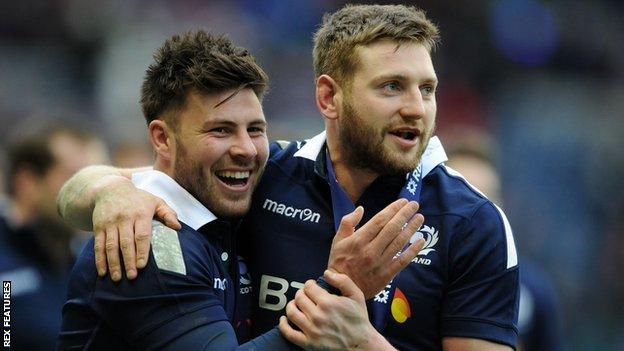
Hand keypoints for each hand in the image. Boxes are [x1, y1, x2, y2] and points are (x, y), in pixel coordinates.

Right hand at [92, 178, 179, 280]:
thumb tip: (178, 227)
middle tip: (132, 276)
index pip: (141, 235)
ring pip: (111, 245)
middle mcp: (124, 218)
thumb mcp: (155, 201)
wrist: (110, 189)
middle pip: (126, 242)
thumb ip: (168, 213)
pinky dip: (100, 259)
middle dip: (128, 261)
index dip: (142, 251)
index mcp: (140, 213)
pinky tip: (103, 272)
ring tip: (118, 278)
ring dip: (113, 263)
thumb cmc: (138, 198)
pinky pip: (98, 245)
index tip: (142, 265)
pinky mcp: (98, 226)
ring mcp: (110, 223)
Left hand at [279, 270, 395, 350]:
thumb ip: (343, 280)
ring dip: (292, 305)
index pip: (308, 287)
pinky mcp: (308, 344)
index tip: (312, 286)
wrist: (361, 346)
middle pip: (299, 297)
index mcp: (328, 303)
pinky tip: (284, 319)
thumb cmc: (359, 320)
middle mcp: (317, 316)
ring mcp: (312, 331)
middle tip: (306, 295)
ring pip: (291, 312)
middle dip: (301, 293)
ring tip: (297, 304)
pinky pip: (289, 333)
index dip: (309, 284)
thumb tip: (326, 273)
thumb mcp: (357, 296)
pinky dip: (283, 324)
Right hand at [327, 198, 424, 298]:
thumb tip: (360, 209)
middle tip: (415, 205)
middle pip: (392, 228)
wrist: (341, 289)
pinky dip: (413, 250)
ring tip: (419, 218)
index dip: (393, 209)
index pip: (379, 220)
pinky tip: (421, 240)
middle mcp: (371, 250)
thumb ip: (347, 222)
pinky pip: (403, 260)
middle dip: (405, 214)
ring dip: (411, 228)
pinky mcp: (387, 274)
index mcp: (359, 240)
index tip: (403, 201)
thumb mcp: (337, 240)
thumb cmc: (339, 262)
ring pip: (399, 242)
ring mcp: (380, 262)